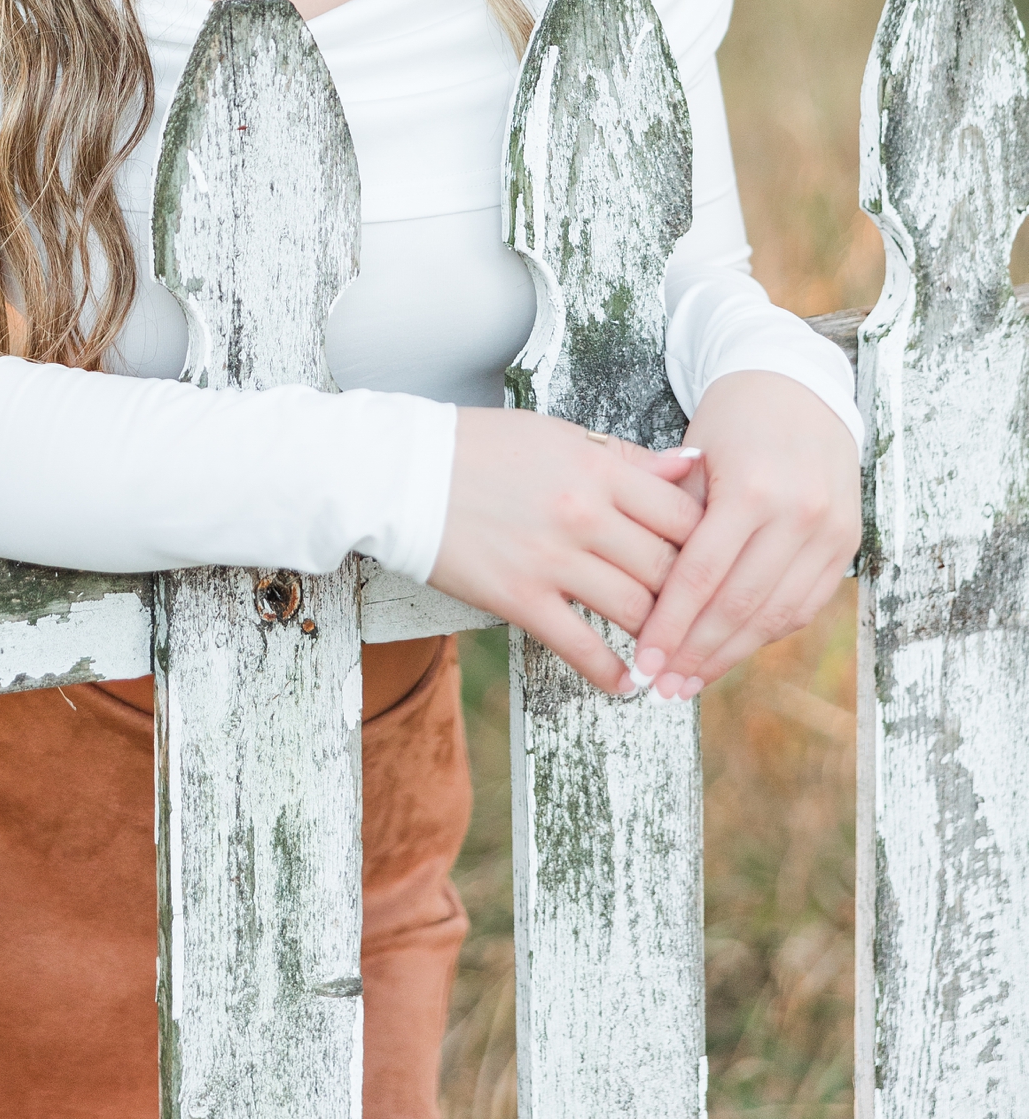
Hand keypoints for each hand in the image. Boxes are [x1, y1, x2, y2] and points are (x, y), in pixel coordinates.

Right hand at [428, 407, 704, 695]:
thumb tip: (690, 467)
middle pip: (671, 567)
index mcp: (597, 468)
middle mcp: (584, 514)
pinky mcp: (518, 598)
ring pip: (637, 611)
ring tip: (672, 652)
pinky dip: (612, 673)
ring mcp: (552, 560)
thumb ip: (626, 457)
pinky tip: (627, 682)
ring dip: (660, 637)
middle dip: (692, 596)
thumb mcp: (557, 435)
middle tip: (704, 615)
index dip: (712, 542)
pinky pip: (581, 648)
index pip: (684, 513)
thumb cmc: (479, 447)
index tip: (716, 561)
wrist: (402, 471)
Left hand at [631, 372, 861, 699]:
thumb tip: (631, 592)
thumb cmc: (731, 418)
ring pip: (777, 615)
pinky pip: (805, 604)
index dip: (670, 627)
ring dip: (731, 655)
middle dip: (696, 653)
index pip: (702, 576)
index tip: (641, 662)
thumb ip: (671, 519)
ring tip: (690, 682)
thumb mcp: (692, 456)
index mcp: (751, 488)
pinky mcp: (848, 542)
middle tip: (660, 686)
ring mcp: (830, 530)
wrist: (798, 385)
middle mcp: (798, 513)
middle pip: (740, 605)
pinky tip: (731, 650)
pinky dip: (766, 633)